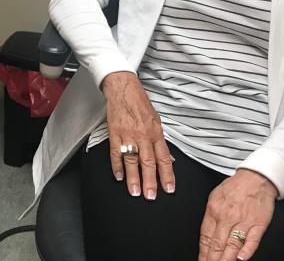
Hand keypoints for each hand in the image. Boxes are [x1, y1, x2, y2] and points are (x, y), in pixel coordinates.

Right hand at [100, 71, 173, 199]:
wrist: (123, 87)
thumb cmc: (140, 102)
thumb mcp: (156, 119)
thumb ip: (159, 139)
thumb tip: (164, 158)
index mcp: (156, 132)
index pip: (164, 157)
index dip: (167, 174)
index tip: (168, 189)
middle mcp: (143, 135)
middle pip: (148, 162)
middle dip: (150, 181)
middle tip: (150, 196)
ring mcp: (128, 134)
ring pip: (131, 160)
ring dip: (133, 177)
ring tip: (134, 192)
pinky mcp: (114, 132)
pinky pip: (116, 152)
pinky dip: (116, 165)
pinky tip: (118, 176)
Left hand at [198, 169, 275, 260]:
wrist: (256, 178)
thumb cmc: (235, 187)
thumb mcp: (215, 197)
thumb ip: (211, 217)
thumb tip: (207, 236)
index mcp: (214, 210)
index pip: (206, 237)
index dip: (203, 253)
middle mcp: (227, 217)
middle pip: (217, 244)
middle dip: (212, 259)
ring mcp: (243, 221)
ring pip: (233, 244)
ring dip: (226, 259)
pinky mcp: (259, 224)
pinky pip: (252, 240)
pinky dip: (247, 250)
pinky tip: (241, 258)